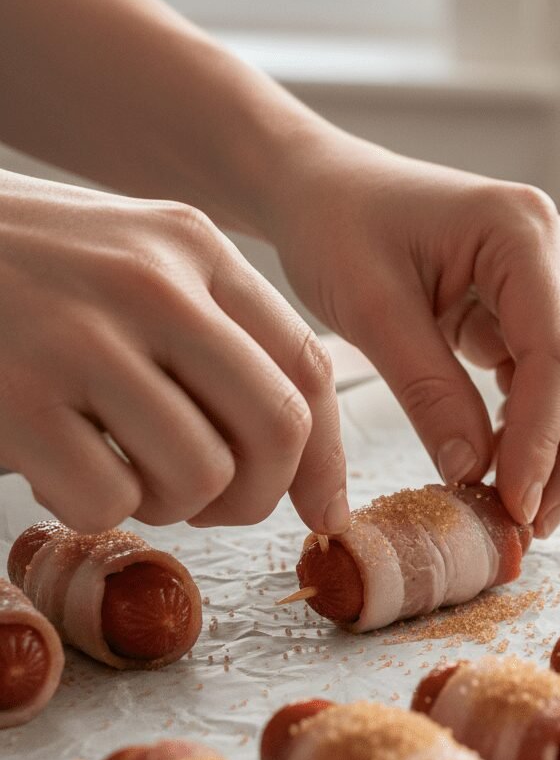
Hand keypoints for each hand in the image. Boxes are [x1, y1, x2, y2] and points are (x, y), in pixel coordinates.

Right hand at [0, 170, 346, 533]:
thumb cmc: (27, 272)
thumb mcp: (137, 265)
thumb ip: (222, 339)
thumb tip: (305, 465)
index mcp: (195, 248)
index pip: (308, 366)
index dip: (327, 457)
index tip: (322, 510)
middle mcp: (152, 283)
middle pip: (278, 426)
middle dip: (258, 493)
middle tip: (212, 503)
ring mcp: (80, 336)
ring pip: (200, 475)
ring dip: (169, 504)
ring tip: (121, 471)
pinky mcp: (13, 395)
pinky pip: (108, 501)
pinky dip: (94, 510)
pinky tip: (60, 469)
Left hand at [269, 134, 559, 536]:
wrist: (321, 189)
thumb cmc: (337, 226)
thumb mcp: (371, 309)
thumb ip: (428, 391)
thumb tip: (472, 472)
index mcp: (520, 230)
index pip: (559, 353)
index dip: (543, 439)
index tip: (514, 505)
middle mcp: (556, 248)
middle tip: (532, 521)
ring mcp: (552, 276)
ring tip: (522, 506)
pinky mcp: (533, 304)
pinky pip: (556, 375)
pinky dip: (540, 424)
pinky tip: (507, 463)